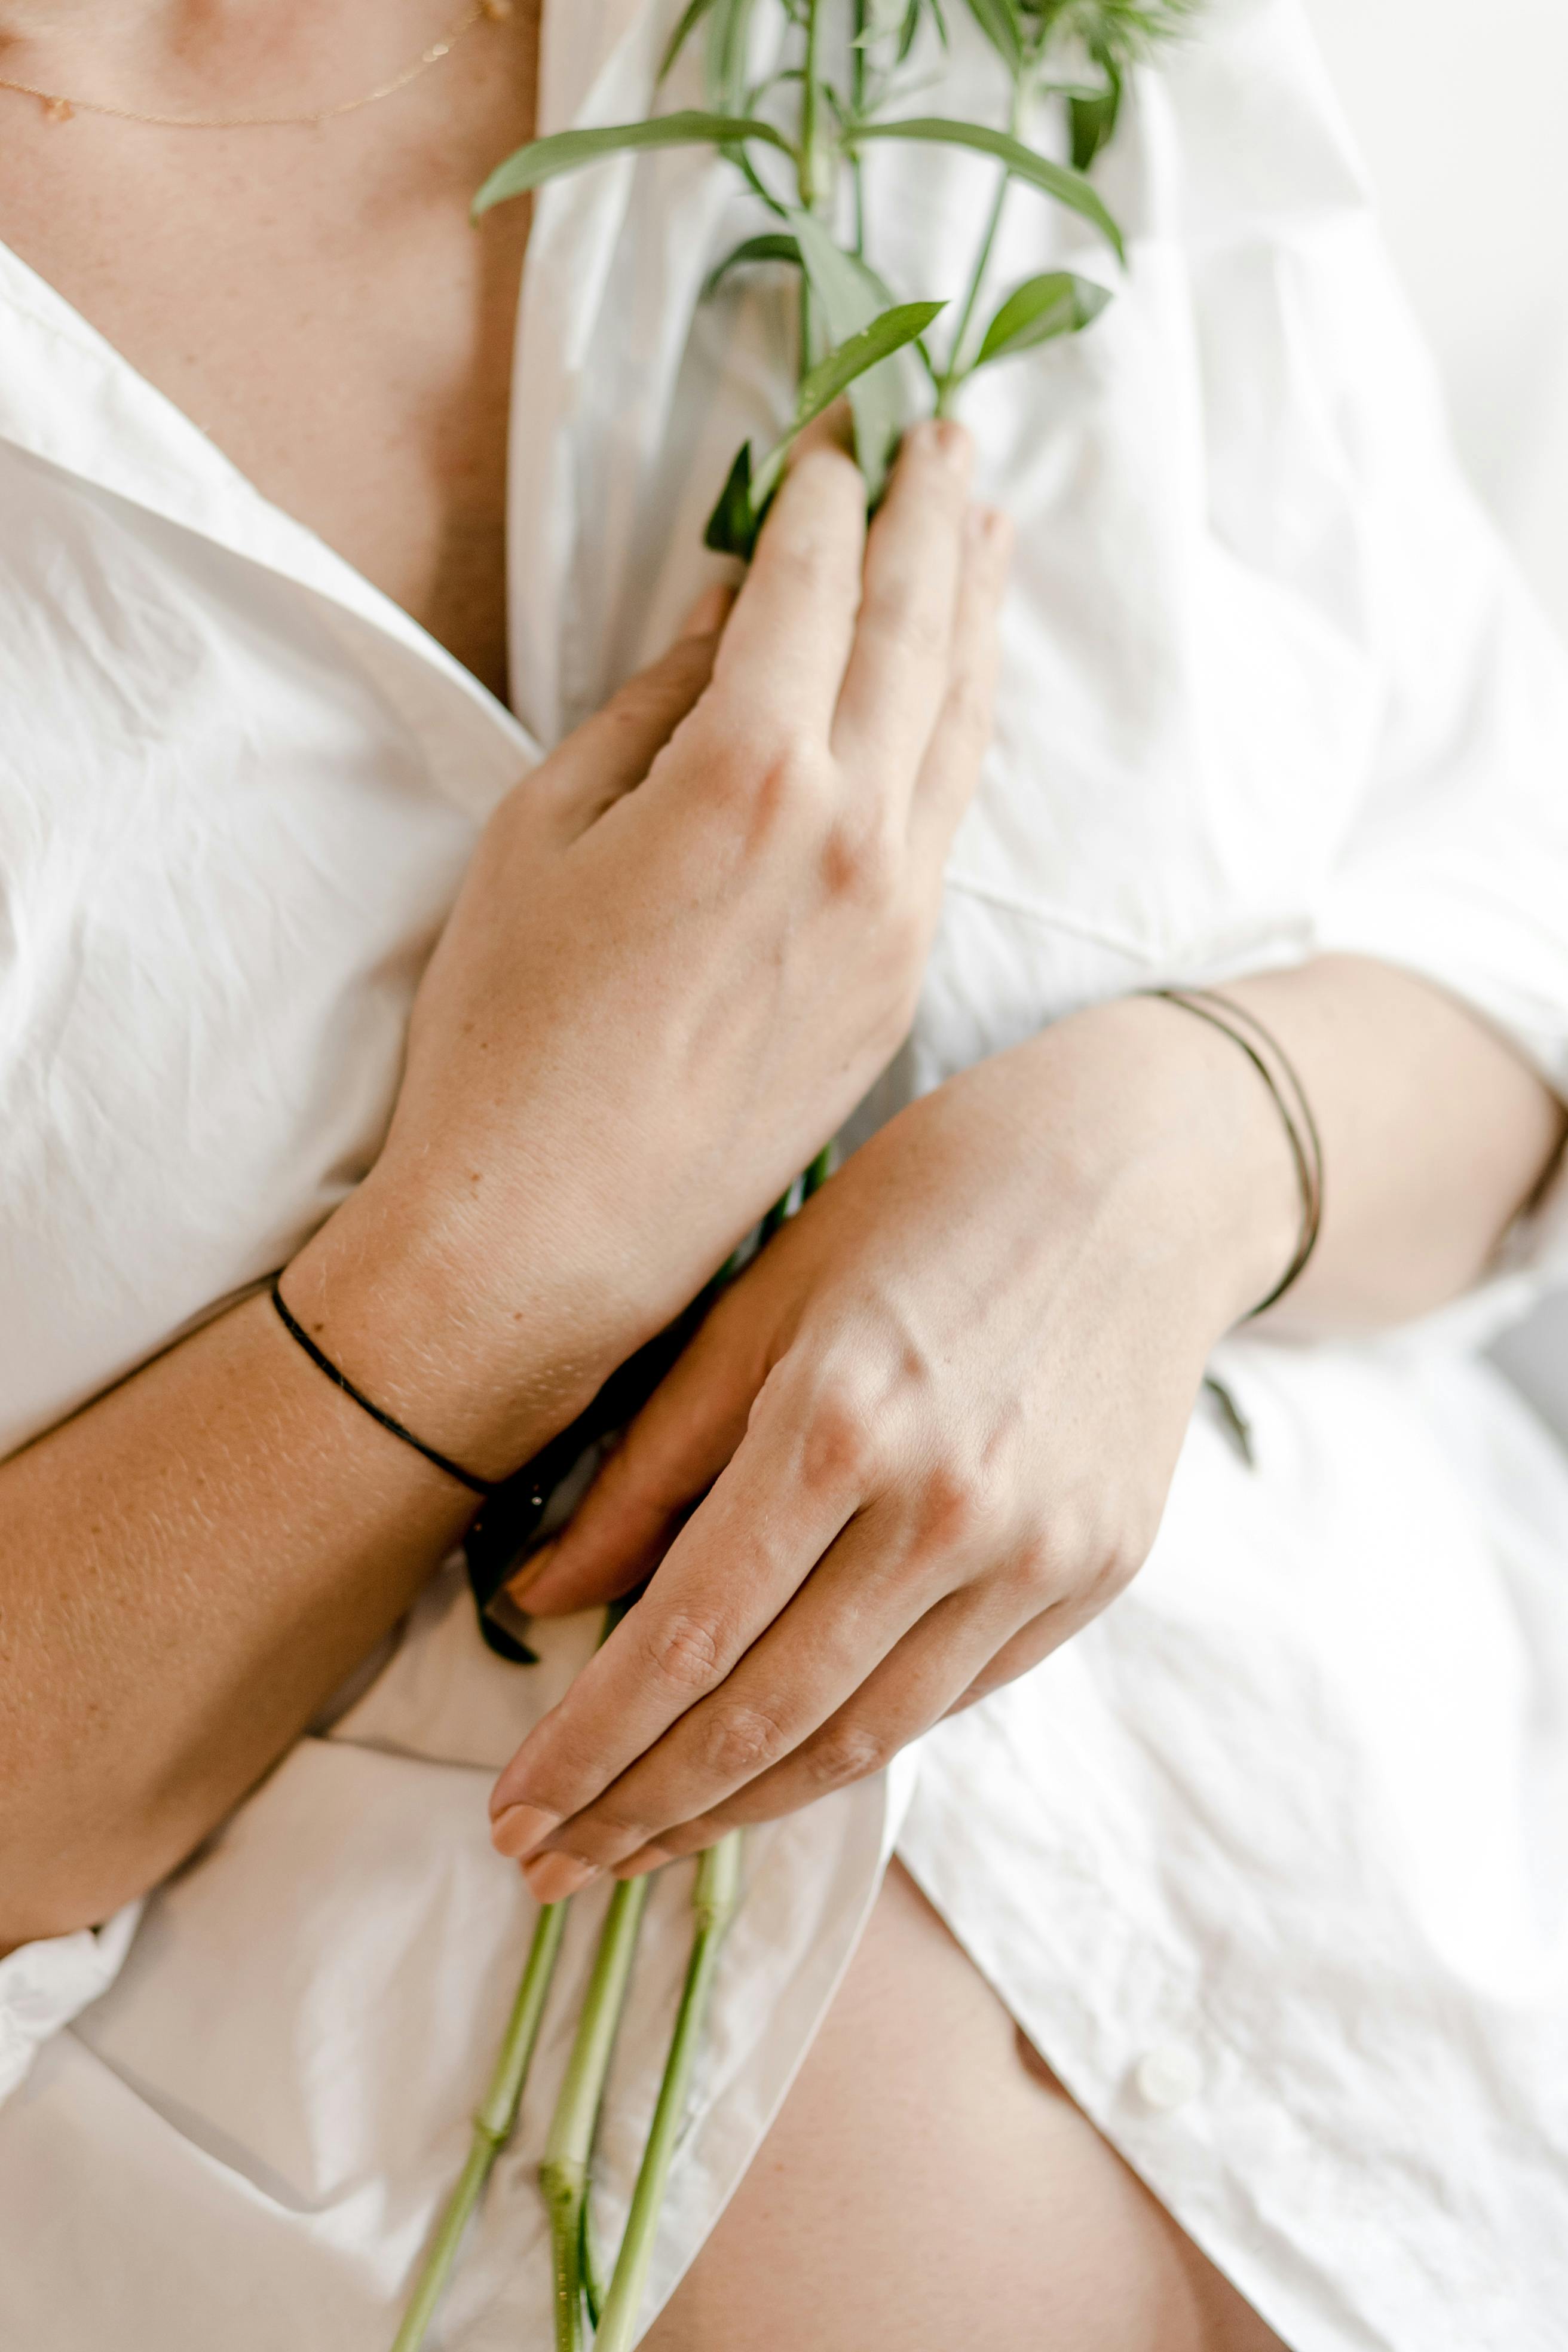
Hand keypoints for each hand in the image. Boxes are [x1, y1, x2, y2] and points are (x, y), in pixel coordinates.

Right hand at [287, 423, 1010, 1474]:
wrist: (550, 1233)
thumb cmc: (509, 1033)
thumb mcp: (541, 833)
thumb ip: (650, 706)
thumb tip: (728, 611)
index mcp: (752, 776)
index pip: (815, 591)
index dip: (825, 500)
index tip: (834, 437)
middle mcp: (856, 836)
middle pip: (919, 636)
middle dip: (933, 521)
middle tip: (946, 437)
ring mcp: (896, 916)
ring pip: (958, 726)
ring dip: (975, 614)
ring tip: (986, 530)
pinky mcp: (901, 985)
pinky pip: (950, 818)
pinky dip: (960, 728)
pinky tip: (959, 690)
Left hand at [486, 996, 1300, 1896]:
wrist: (1142, 1174)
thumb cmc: (922, 1203)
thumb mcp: (761, 1298)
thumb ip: (650, 1462)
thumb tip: (540, 1602)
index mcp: (840, 1419)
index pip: (683, 1638)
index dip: (585, 1747)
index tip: (508, 1810)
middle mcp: (946, 1508)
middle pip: (762, 1716)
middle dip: (637, 1811)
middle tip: (543, 1867)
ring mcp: (1036, 1554)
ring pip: (858, 1742)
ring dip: (732, 1813)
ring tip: (635, 1849)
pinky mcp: (1097, 1576)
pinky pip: (945, 1702)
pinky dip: (842, 1750)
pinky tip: (765, 1773)